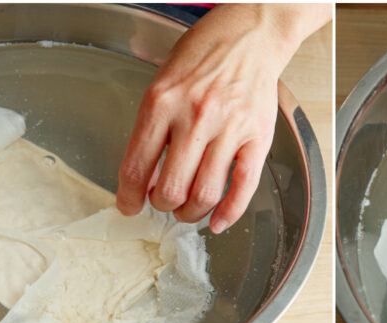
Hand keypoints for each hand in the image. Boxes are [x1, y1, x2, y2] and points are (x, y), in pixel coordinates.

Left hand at [116, 4, 329, 232]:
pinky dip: (229, 213)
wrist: (249, 36)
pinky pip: (243, 187)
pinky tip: (217, 221)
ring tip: (187, 209)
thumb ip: (151, 129)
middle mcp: (194, 117)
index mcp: (162, 103)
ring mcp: (229, 128)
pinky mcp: (257, 137)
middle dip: (161, 206)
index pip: (136, 166)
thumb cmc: (203, 57)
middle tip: (162, 203)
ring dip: (190, 212)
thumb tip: (142, 177)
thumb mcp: (162, 84)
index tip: (129, 206)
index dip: (129, 197)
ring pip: (204, 194)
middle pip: (170, 189)